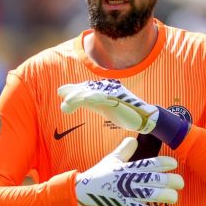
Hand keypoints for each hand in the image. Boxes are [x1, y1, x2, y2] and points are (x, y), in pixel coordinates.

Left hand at [59, 79, 190, 147]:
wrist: (144, 118)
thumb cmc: (123, 113)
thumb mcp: (103, 108)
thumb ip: (88, 103)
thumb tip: (68, 102)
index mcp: (103, 90)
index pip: (85, 88)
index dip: (73, 89)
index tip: (61, 92)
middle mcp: (108, 89)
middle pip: (87, 88)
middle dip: (74, 91)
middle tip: (61, 95)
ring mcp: (113, 93)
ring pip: (93, 92)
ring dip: (80, 96)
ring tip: (68, 102)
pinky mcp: (119, 99)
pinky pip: (104, 97)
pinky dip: (94, 97)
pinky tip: (86, 99)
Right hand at [76, 137, 182, 205]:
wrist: (82, 191)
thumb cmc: (99, 174)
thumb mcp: (112, 159)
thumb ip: (124, 150)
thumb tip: (134, 139)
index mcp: (127, 167)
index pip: (148, 163)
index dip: (163, 163)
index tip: (174, 164)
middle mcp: (128, 179)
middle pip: (153, 179)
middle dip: (169, 180)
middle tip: (181, 183)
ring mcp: (125, 194)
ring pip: (148, 194)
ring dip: (164, 195)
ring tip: (174, 197)